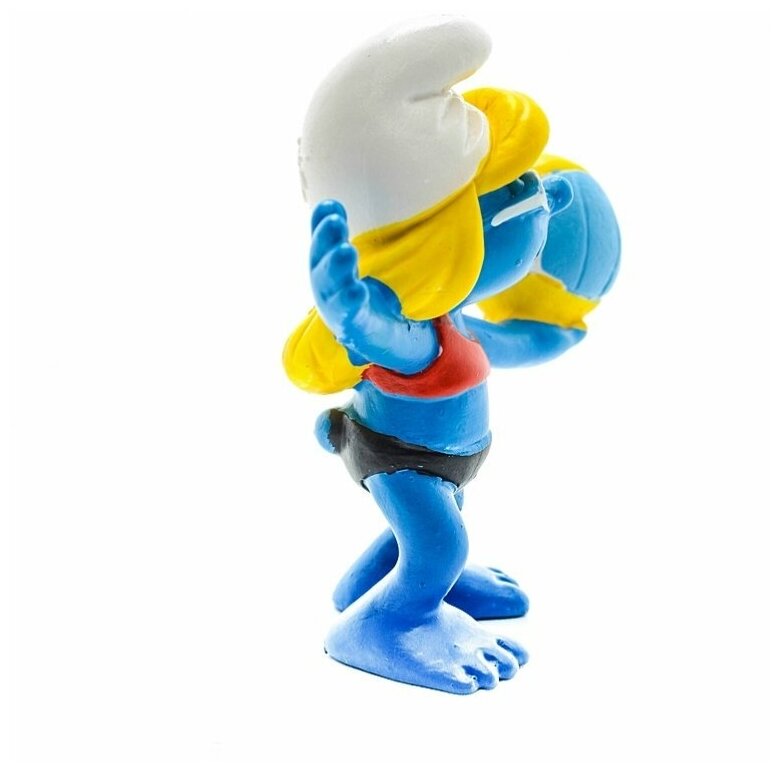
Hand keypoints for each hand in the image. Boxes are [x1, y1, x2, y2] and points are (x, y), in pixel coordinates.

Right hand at [309, 200, 369, 339]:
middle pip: (322, 258)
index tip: (331, 206)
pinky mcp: (349, 321)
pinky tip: (358, 289)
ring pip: (332, 284)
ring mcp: (334, 303)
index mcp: (322, 262)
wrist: (360, 333)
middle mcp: (323, 281)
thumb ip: (334, 235)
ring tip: (347, 250)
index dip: (321, 222)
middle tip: (336, 222)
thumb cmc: (345, 290)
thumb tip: (331, 203)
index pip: (321, 239)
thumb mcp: (340, 259)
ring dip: (337, 266)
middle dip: (327, 239)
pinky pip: (349, 309)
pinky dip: (351, 299)